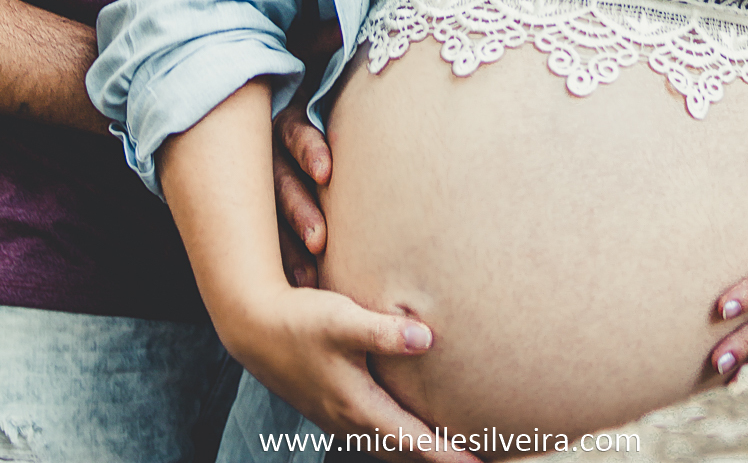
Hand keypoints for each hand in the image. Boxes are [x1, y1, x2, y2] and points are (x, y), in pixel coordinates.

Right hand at [228, 282, 477, 462]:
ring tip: (444, 452)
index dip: (447, 455)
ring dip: (415, 453)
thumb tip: (427, 339)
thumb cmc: (300, 320)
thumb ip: (384, 331)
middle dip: (436, 460)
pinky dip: (394, 442)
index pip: (413, 440)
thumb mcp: (342, 319)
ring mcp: (335, 418)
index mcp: (357, 405)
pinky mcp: (327, 407)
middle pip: (402, 453)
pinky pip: (370, 437)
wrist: (253, 326)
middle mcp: (347, 420)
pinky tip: (401, 430)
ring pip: (384, 448)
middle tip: (472, 462)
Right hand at [274, 16, 343, 286]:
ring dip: (289, 243)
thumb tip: (339, 22)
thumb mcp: (299, 52)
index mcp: (279, 112)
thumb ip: (317, 40)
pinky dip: (281, 257)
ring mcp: (260, 177)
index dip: (310, 149)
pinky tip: (298, 285)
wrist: (250, 89)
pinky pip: (266, 233)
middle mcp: (264, 147)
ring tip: (309, 275)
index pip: (293, 131)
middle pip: (279, 181)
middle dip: (298, 209)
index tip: (328, 170)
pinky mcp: (258, 201)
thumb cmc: (290, 72)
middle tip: (320, 239)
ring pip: (269, 214)